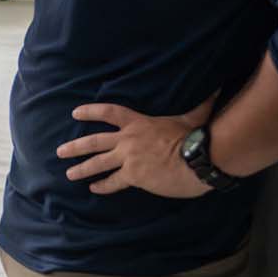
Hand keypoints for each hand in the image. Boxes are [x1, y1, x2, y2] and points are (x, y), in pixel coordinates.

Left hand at [56, 95, 217, 197]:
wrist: (200, 159)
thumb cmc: (197, 137)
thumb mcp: (195, 116)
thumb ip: (200, 104)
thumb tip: (217, 87)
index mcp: (139, 123)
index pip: (109, 112)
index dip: (91, 112)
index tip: (75, 113)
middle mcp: (128, 139)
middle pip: (94, 141)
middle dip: (75, 147)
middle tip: (60, 151)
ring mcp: (128, 158)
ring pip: (97, 163)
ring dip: (81, 169)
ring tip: (69, 174)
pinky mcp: (133, 175)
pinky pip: (113, 182)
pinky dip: (102, 186)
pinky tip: (94, 189)